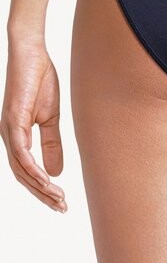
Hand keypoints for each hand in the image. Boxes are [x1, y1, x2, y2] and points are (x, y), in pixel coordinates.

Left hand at [1, 39, 66, 212]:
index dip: (43, 189)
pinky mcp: (12, 121)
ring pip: (20, 170)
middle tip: (62, 208)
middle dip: (43, 195)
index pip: (28, 172)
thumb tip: (57, 172)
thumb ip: (52, 144)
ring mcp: (8, 130)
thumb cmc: (40, 80)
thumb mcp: (51, 118)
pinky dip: (33, 169)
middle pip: (22, 177)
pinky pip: (20, 153)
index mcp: (17, 137)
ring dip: (39, 187)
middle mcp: (9, 138)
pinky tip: (46, 180)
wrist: (32, 54)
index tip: (61, 202)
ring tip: (58, 198)